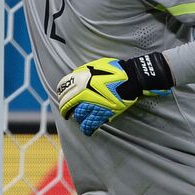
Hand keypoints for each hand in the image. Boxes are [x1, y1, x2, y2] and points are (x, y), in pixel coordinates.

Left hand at [56, 54, 172, 135]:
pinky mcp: (104, 114)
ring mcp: (94, 104)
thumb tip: (75, 78)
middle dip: (66, 110)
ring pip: (78, 116)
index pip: (63, 91)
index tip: (63, 100)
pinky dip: (87, 128)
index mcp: (81, 80)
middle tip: (67, 113)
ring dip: (78, 117)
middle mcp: (85, 93)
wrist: (132, 78)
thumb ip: (83, 73)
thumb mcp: (95, 65)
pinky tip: (87, 129)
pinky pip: (90, 125)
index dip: (61, 97)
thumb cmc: (115, 70)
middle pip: (68, 105)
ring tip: (82, 116)